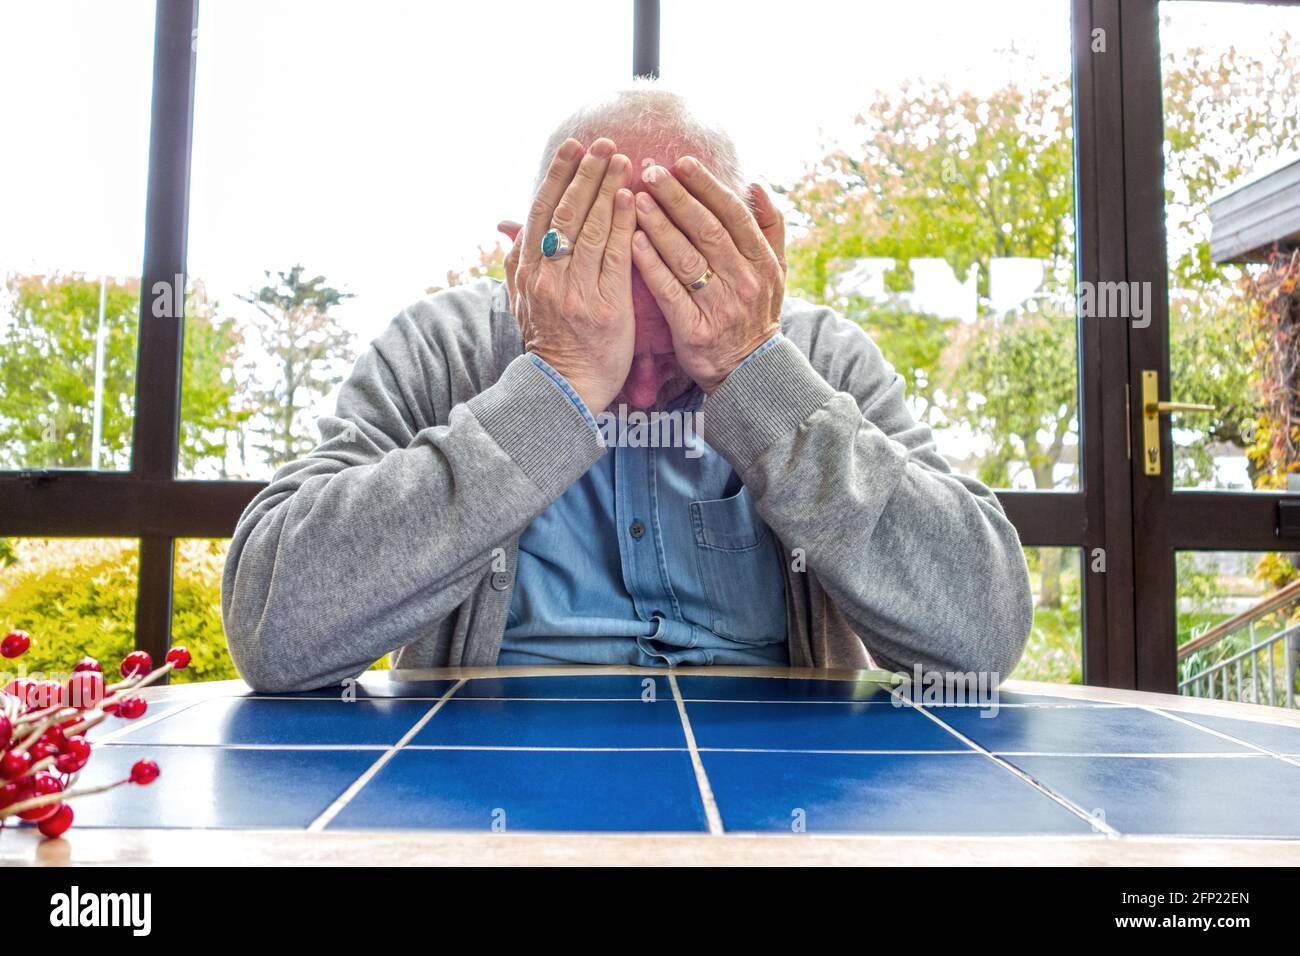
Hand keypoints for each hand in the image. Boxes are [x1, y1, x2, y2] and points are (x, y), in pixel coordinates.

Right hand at [499, 137, 635, 414]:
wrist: (565, 390)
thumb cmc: (551, 343)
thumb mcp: (523, 302)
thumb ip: (518, 264)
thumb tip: (510, 229)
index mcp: (528, 273)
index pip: (541, 212)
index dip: (557, 176)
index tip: (572, 147)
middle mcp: (547, 279)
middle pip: (565, 214)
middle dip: (585, 174)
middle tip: (604, 143)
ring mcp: (575, 293)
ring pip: (589, 230)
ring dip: (607, 190)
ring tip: (624, 161)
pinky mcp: (604, 308)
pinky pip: (613, 258)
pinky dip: (621, 225)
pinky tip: (632, 200)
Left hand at [629, 157, 785, 391]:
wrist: (750, 370)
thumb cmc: (755, 312)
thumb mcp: (775, 271)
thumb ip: (769, 227)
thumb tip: (757, 184)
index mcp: (762, 262)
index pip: (733, 214)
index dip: (707, 186)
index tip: (682, 162)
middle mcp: (743, 281)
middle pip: (706, 230)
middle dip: (676, 197)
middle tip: (649, 171)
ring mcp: (719, 306)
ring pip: (685, 256)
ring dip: (658, 225)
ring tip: (635, 199)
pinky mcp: (695, 329)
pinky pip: (669, 291)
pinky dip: (650, 264)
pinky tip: (632, 241)